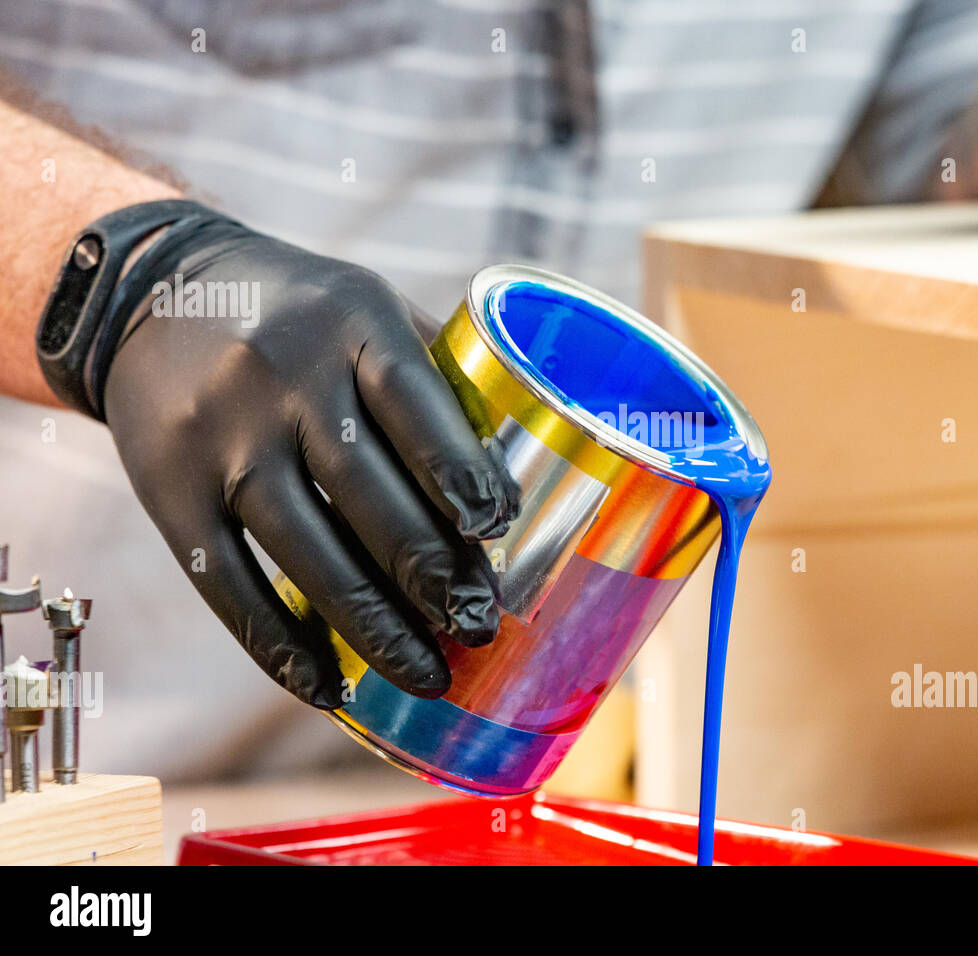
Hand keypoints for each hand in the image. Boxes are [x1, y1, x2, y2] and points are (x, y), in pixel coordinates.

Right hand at [101, 217, 518, 707]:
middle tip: (477, 624)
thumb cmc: (299, 314)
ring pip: (304, 551)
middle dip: (430, 571)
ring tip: (427, 672)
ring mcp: (219, 438)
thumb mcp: (368, 309)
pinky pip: (227, 584)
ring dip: (371, 626)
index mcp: (350, 323)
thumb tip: (510, 493)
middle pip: (365, 492)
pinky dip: (279, 645)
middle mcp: (281, 378)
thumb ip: (433, 384)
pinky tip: (327, 686)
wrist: (153, 293)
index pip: (414, 403)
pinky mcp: (169, 492)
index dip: (458, 471)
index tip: (497, 529)